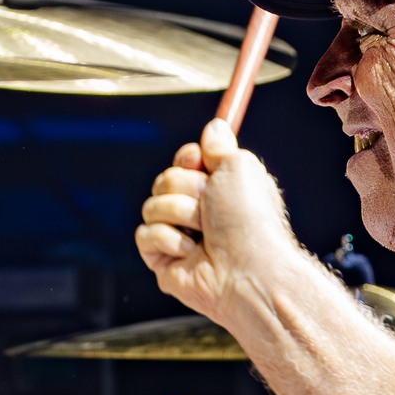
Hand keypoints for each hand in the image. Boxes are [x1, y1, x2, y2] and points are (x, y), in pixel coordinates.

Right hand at [135, 119, 309, 325]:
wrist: (247, 268)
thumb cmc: (250, 219)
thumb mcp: (240, 167)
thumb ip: (221, 144)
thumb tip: (215, 126)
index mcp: (219, 190)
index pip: (185, 162)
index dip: (187, 159)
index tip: (197, 161)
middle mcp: (199, 212)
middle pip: (164, 180)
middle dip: (184, 187)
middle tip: (207, 203)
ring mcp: (179, 236)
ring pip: (151, 205)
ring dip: (178, 212)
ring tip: (203, 231)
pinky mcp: (163, 260)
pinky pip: (144, 234)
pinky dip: (167, 238)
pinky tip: (190, 251)